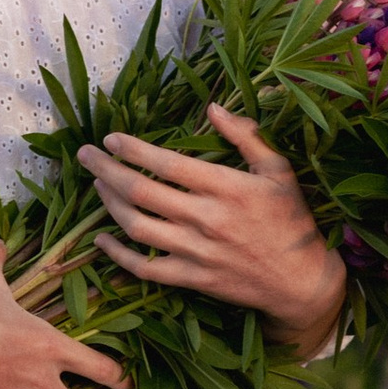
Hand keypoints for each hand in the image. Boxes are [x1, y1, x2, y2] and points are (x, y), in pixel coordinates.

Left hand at [78, 104, 348, 353]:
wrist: (301, 281)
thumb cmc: (292, 219)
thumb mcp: (278, 170)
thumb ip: (245, 136)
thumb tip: (213, 107)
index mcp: (227, 188)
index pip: (167, 164)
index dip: (133, 149)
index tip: (111, 138)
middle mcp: (206, 219)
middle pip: (141, 192)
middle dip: (106, 169)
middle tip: (86, 155)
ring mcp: (196, 252)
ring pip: (137, 227)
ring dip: (110, 204)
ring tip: (97, 185)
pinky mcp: (192, 279)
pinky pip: (144, 268)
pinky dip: (118, 254)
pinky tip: (102, 239)